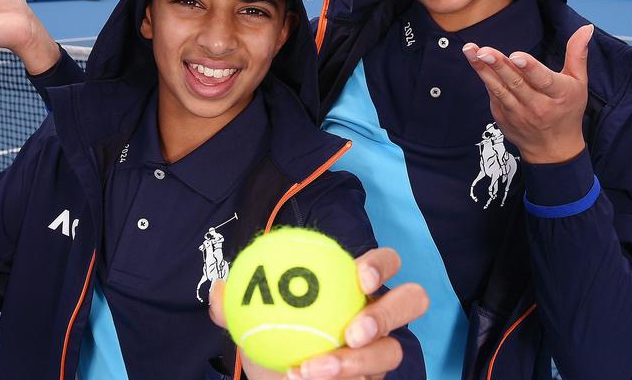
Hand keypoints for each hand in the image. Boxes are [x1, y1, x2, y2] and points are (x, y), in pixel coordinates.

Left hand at [209, 247, 428, 379]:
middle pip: (411, 302)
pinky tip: (301, 378)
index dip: (381, 264)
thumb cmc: (273, 338)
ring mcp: (382, 352)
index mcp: (355, 285)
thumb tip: (220, 289)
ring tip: (315, 368)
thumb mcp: (250, 319)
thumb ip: (235, 304)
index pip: (385, 263)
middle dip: (387, 313)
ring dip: (356, 362)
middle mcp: (378, 316)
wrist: (276, 379)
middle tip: (352, 330)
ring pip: (392, 352)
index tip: (359, 275)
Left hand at [462, 24, 593, 164]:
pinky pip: (493, 95)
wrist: (553, 150)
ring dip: (483, 70)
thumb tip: (585, 28)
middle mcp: (537, 106)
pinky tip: (475, 62)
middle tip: (484, 51)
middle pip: (516, 83)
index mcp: (559, 95)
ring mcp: (518, 114)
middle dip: (499, 65)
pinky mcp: (503, 117)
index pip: (543, 80)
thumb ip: (578, 54)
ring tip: (471, 52)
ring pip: (500, 89)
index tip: (516, 56)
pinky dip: (485, 79)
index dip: (529, 68)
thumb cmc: (568, 110)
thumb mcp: (579, 83)